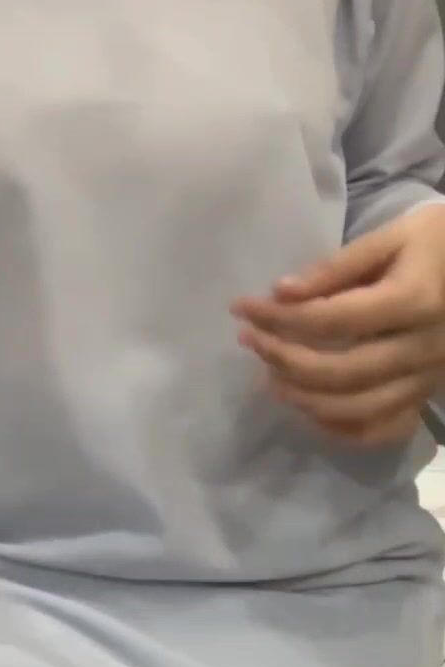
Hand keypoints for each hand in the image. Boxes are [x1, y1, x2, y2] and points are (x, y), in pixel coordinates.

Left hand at [231, 206, 444, 446]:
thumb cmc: (435, 242)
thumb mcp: (390, 237)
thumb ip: (336, 267)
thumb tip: (281, 294)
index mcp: (415, 300)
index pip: (332, 319)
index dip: (280, 318)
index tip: (242, 308)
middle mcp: (425, 348)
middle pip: (343, 371)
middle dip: (284, 359)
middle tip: (249, 342)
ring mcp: (429, 378)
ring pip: (360, 409)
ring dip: (305, 399)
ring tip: (270, 377)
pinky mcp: (428, 395)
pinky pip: (384, 429)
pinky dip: (343, 428)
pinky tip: (312, 408)